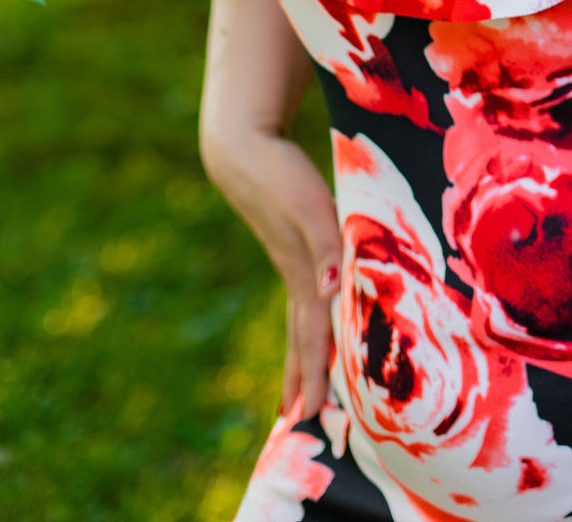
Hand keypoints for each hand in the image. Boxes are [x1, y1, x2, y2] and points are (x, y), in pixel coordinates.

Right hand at [202, 126, 342, 420]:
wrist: (244, 148)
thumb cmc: (282, 174)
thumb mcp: (309, 206)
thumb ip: (323, 244)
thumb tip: (327, 291)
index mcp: (303, 271)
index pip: (314, 334)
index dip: (316, 375)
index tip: (313, 418)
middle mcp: (296, 273)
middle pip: (302, 336)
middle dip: (305, 380)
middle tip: (304, 423)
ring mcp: (289, 259)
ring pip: (299, 318)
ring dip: (302, 356)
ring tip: (297, 391)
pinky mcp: (289, 243)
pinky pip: (301, 294)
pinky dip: (306, 318)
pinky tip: (310, 318)